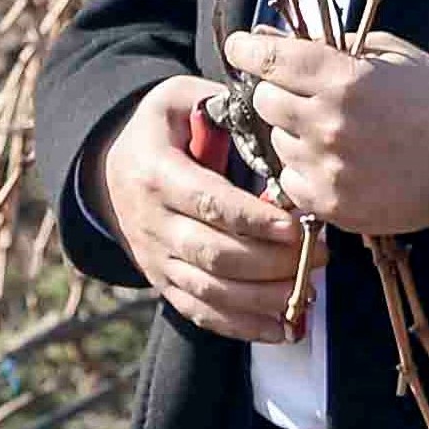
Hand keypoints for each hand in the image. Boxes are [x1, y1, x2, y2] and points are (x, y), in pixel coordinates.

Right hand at [95, 73, 314, 342]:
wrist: (108, 168)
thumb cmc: (161, 130)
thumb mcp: (178, 100)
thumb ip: (221, 107)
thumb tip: (275, 120)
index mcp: (156, 173)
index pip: (207, 203)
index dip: (253, 221)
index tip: (296, 227)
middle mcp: (151, 221)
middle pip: (213, 254)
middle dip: (272, 262)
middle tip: (320, 255)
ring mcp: (155, 257)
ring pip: (210, 290)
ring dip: (264, 298)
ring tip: (309, 290)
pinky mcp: (163, 282)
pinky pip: (201, 314)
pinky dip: (244, 327)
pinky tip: (285, 329)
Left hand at [225, 28, 428, 234]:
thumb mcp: (386, 54)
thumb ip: (324, 44)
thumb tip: (265, 35)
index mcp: (342, 78)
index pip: (266, 58)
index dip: (247, 49)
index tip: (243, 47)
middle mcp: (329, 123)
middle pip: (264, 101)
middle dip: (278, 92)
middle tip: (305, 95)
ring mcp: (330, 167)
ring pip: (277, 142)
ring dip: (294, 133)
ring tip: (333, 133)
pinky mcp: (334, 204)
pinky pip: (290, 181)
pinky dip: (303, 171)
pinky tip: (334, 162)